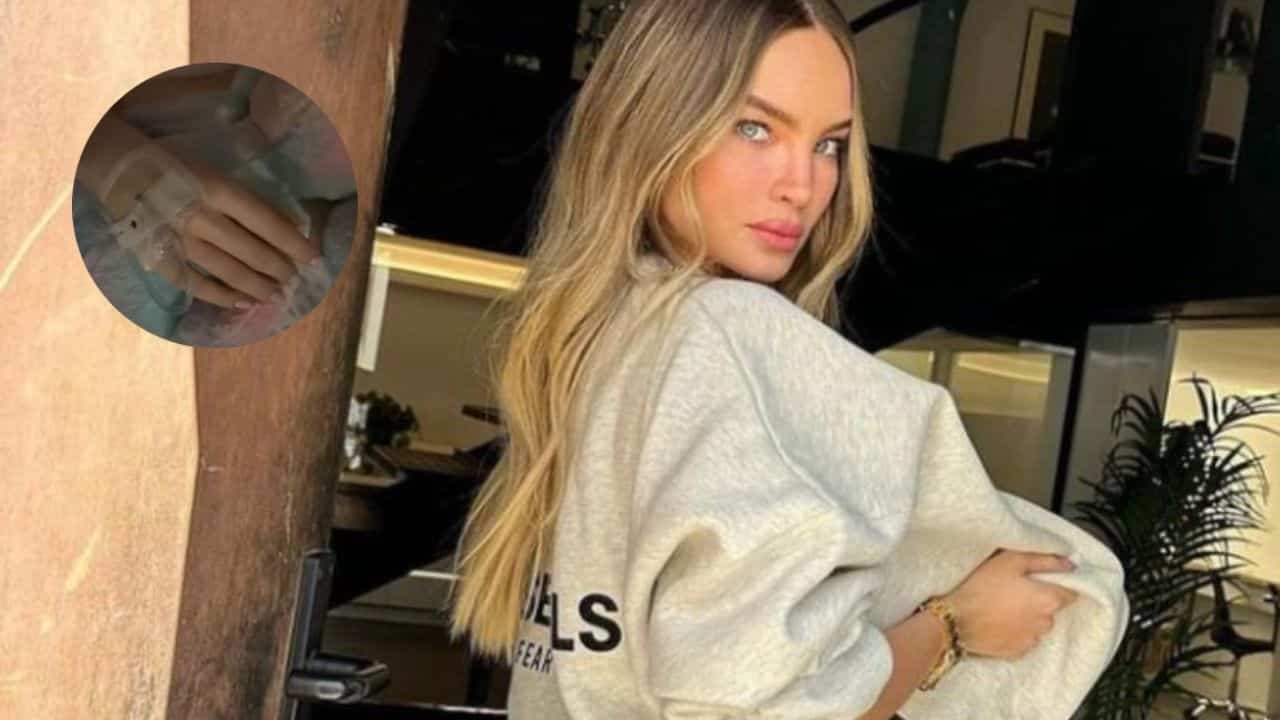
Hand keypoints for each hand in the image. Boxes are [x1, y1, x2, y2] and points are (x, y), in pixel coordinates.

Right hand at [163, 151, 319, 309]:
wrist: (116, 166)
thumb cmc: (174, 164)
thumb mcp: (214, 169)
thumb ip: (247, 196)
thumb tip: (289, 222)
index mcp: (218, 189)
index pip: (268, 223)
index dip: (294, 243)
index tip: (314, 257)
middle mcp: (202, 217)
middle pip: (252, 252)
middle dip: (279, 269)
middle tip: (294, 278)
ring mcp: (180, 240)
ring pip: (228, 272)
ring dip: (257, 286)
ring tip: (276, 294)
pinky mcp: (161, 256)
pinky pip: (195, 284)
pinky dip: (221, 296)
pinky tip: (242, 303)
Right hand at [941, 549, 1078, 659]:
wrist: (956, 621)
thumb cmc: (982, 587)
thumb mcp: (1011, 560)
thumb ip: (1044, 560)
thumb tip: (1068, 563)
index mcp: (1048, 599)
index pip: (1070, 591)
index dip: (1057, 582)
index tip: (1039, 578)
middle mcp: (1046, 622)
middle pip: (1052, 608)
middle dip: (1039, 599)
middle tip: (1014, 589)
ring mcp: (1032, 640)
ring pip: (1037, 624)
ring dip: (1027, 616)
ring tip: (1003, 606)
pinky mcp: (1018, 652)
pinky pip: (1024, 638)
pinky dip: (1016, 631)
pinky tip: (998, 622)